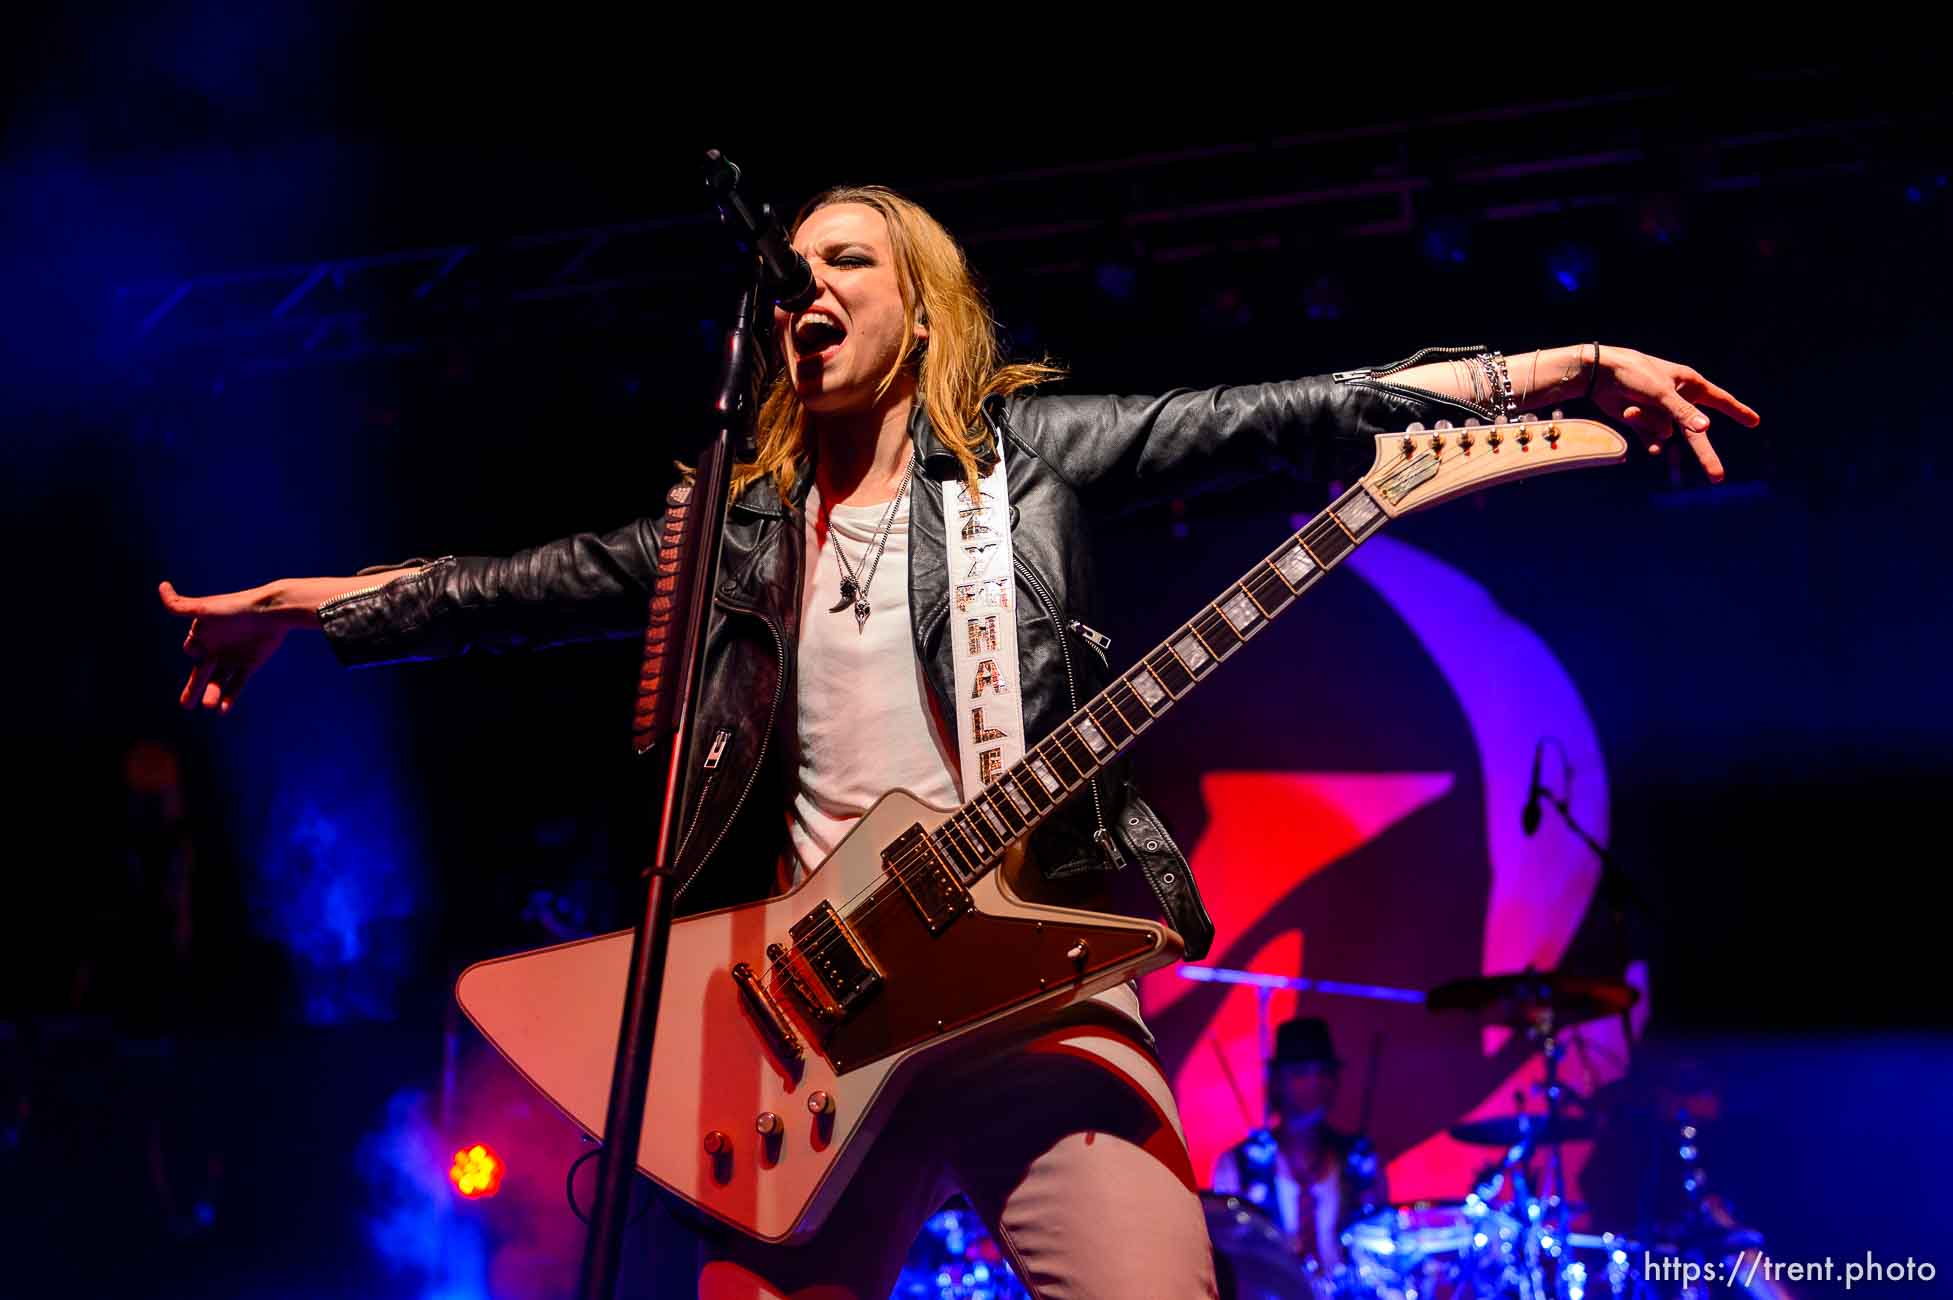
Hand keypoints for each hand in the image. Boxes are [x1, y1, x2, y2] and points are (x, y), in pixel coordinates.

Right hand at [158, 579, 311, 712]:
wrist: (272, 611)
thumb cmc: (236, 607)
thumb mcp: (204, 608)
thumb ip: (179, 605)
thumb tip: (161, 586)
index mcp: (205, 634)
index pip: (190, 648)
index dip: (192, 649)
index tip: (198, 647)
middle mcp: (217, 647)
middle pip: (200, 672)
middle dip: (192, 688)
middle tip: (185, 706)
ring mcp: (233, 657)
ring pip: (217, 681)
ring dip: (211, 694)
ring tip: (208, 706)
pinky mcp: (250, 664)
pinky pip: (237, 684)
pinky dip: (230, 698)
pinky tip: (222, 711)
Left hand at [1592, 346, 1760, 482]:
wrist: (1599, 375)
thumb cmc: (1634, 374)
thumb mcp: (1661, 392)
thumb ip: (1682, 412)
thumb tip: (1705, 429)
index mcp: (1690, 384)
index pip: (1721, 400)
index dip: (1738, 411)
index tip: (1755, 422)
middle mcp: (1679, 400)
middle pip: (1697, 433)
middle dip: (1706, 455)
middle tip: (1718, 479)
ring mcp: (1661, 413)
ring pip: (1665, 432)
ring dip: (1648, 422)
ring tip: (1633, 406)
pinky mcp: (1643, 422)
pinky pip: (1651, 437)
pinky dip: (1642, 431)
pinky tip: (1630, 415)